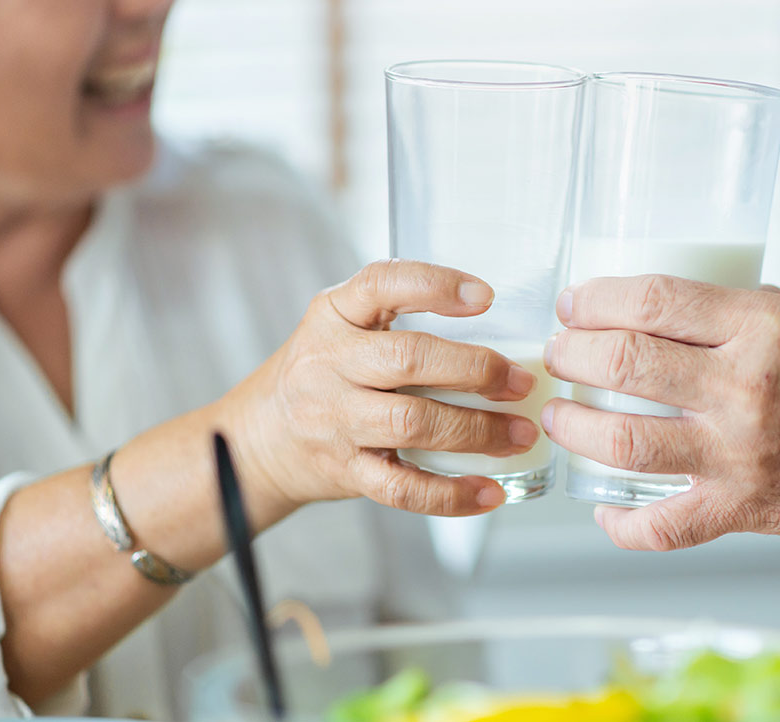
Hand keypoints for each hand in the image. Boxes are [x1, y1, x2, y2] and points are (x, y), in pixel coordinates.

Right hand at [217, 259, 538, 517]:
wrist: (258, 439)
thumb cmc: (322, 373)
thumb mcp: (341, 325)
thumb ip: (398, 315)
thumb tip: (500, 325)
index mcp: (333, 315)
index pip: (381, 284)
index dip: (435, 286)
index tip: (487, 297)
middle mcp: (329, 364)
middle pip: (408, 360)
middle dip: (475, 370)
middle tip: (521, 381)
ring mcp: (334, 421)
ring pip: (412, 424)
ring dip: (477, 431)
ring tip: (521, 433)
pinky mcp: (346, 471)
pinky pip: (403, 487)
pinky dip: (451, 494)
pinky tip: (489, 491)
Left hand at [541, 275, 779, 550]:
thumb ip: (755, 309)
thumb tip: (691, 311)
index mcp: (768, 327)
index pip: (654, 301)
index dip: (598, 297)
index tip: (576, 300)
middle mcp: (746, 390)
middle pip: (624, 363)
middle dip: (574, 351)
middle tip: (560, 350)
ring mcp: (741, 456)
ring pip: (623, 441)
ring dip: (575, 425)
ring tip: (560, 413)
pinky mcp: (745, 510)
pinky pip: (662, 527)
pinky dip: (621, 524)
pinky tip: (601, 507)